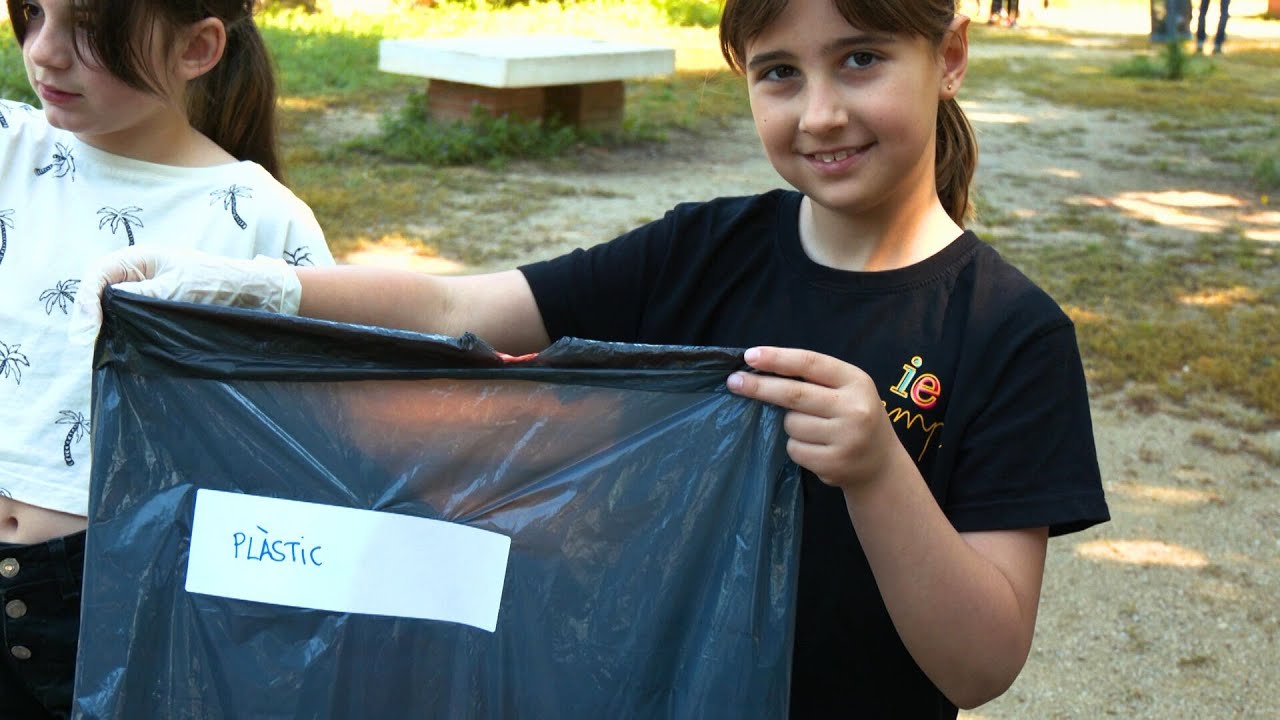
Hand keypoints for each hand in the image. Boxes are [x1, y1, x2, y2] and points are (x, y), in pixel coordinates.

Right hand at [69, 247, 301, 343]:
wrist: (254, 292)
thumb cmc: (217, 283)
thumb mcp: (175, 290)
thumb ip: (140, 298)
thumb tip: (106, 309)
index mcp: (140, 259)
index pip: (98, 274)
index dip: (87, 301)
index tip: (89, 329)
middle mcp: (139, 273)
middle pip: (100, 293)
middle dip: (91, 317)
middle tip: (88, 345)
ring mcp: (147, 291)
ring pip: (114, 309)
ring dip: (107, 327)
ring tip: (101, 351)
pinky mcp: (158, 309)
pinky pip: (132, 321)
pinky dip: (124, 333)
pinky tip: (123, 350)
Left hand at [726, 346, 901, 489]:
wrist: (880, 465)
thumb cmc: (854, 417)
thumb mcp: (847, 390)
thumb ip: (814, 380)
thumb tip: (760, 371)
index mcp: (856, 381)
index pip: (811, 363)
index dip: (778, 358)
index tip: (750, 356)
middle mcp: (854, 408)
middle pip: (794, 394)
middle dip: (760, 387)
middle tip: (734, 381)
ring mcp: (846, 438)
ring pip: (791, 424)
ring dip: (790, 425)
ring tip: (813, 430)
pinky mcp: (834, 463)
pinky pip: (794, 449)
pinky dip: (796, 447)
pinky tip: (816, 448)